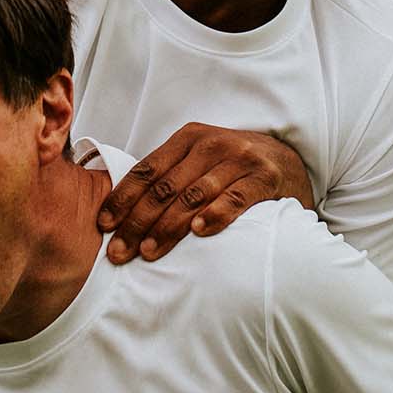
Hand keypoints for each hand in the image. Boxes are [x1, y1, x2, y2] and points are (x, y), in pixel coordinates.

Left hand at [96, 122, 314, 263]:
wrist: (288, 161)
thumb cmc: (232, 167)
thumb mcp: (199, 161)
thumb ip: (168, 176)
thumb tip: (120, 211)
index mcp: (189, 138)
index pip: (148, 169)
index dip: (123, 198)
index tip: (104, 226)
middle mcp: (212, 144)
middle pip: (166, 186)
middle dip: (138, 222)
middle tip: (119, 254)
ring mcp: (240, 159)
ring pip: (194, 195)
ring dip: (169, 226)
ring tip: (149, 252)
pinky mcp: (264, 178)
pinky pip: (236, 197)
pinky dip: (216, 214)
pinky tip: (200, 232)